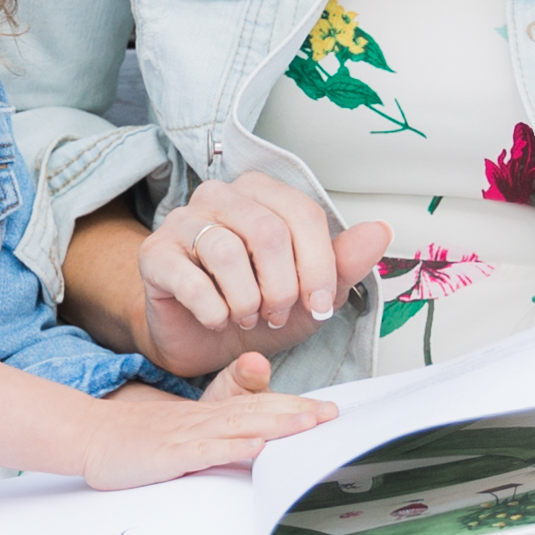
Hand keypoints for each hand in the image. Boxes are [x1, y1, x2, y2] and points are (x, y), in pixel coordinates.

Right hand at [82, 355, 338, 489]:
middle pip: (257, 411)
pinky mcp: (169, 454)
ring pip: (238, 426)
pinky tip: (254, 447)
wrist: (90, 436)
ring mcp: (187, 435)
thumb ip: (217, 438)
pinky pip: (204, 450)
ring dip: (275, 424)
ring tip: (308, 423)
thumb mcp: (182, 433)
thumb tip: (253, 447)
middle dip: (297, 412)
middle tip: (332, 414)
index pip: (258, 406)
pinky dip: (231, 448)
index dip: (293, 406)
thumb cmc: (136, 440)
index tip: (326, 411)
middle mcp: (203, 419)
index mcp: (208, 414)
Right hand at [126, 176, 390, 376]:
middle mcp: (221, 196)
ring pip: (226, 251)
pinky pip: (189, 278)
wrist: (204, 340)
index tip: (320, 305)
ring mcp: (183, 220)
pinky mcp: (154, 254)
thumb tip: (380, 231)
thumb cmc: (259, 308)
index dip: (318, 265)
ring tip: (248, 318)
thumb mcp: (311, 293)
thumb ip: (344, 262)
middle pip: (267, 231)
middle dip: (282, 287)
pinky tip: (218, 320)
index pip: (302, 214)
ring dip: (247, 300)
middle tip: (280, 316)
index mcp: (264, 194)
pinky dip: (213, 309)